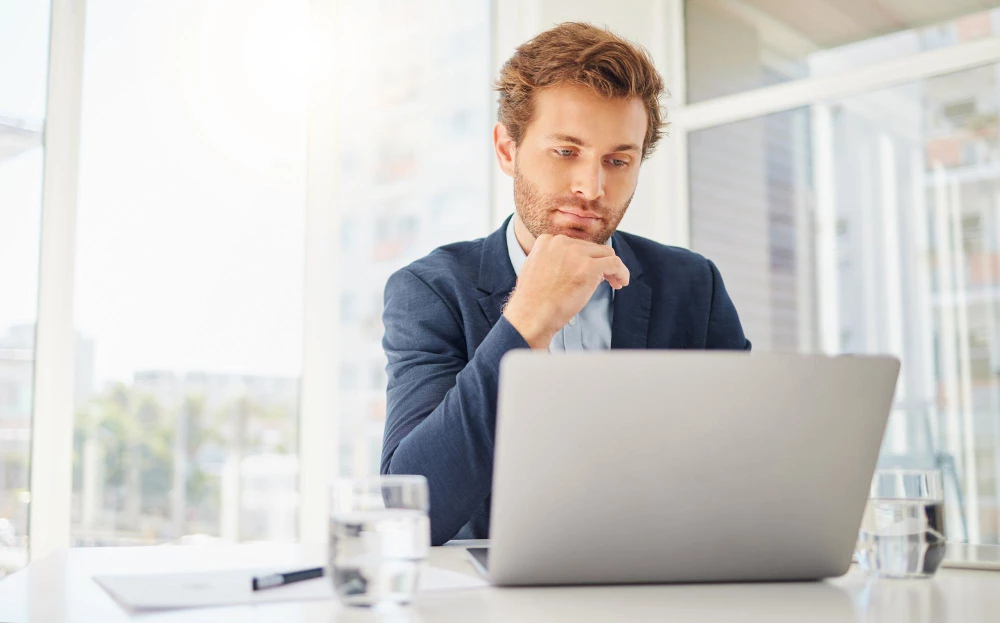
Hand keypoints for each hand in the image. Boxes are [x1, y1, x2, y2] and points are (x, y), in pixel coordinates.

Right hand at [502, 234, 629, 348]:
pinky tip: (621, 283)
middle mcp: (562, 242)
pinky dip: (622, 272)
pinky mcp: (590, 267)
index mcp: (547, 241)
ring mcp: (576, 253)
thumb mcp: (534, 270)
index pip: (576, 244)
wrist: (531, 315)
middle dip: (600, 263)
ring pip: (606, 253)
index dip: (586, 258)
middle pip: (592, 248)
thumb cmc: (532, 302)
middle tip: (606, 280)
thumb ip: (550, 260)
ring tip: (616, 282)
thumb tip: (570, 264)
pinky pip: (615, 263)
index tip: (590, 271)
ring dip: (613, 268)